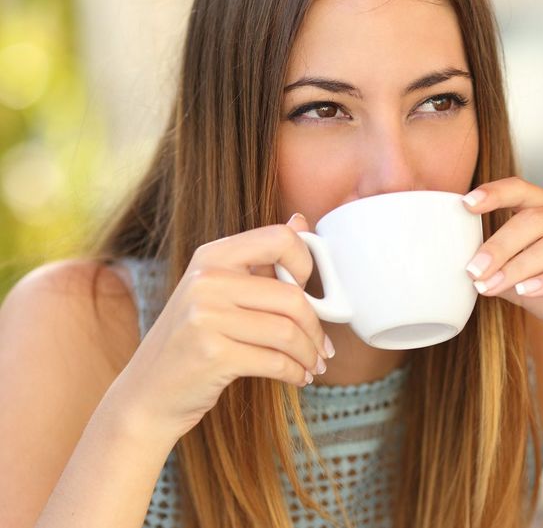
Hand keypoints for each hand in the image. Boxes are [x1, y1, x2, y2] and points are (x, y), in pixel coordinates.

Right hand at [107, 213, 333, 442]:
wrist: (147, 393)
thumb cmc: (192, 341)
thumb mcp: (218, 292)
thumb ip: (260, 260)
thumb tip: (300, 221)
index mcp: (211, 256)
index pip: (279, 239)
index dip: (307, 264)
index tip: (313, 292)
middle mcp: (207, 281)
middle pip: (291, 296)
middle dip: (316, 327)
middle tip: (323, 347)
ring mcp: (206, 317)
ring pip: (287, 332)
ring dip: (309, 355)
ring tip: (313, 365)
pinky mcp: (212, 355)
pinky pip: (275, 361)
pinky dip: (296, 373)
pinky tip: (299, 378)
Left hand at [461, 177, 542, 359]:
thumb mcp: (524, 284)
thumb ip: (498, 271)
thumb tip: (462, 269)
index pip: (524, 191)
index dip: (495, 193)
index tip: (466, 204)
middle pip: (536, 219)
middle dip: (500, 245)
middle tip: (474, 270)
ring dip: (520, 265)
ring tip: (493, 285)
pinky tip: (528, 291)